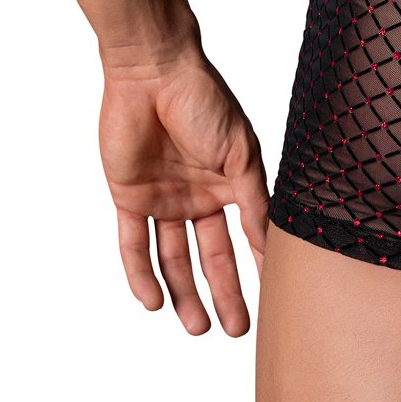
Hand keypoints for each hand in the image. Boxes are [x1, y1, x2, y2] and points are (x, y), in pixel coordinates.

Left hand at [98, 47, 269, 334]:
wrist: (153, 72)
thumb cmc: (204, 100)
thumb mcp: (241, 155)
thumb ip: (254, 202)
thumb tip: (270, 245)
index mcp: (231, 182)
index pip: (246, 236)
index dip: (257, 268)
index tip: (271, 302)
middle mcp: (199, 194)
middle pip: (211, 256)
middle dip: (224, 294)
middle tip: (234, 329)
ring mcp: (164, 197)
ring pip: (173, 258)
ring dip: (183, 293)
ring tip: (197, 327)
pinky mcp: (129, 197)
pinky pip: (134, 245)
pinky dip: (141, 274)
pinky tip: (153, 302)